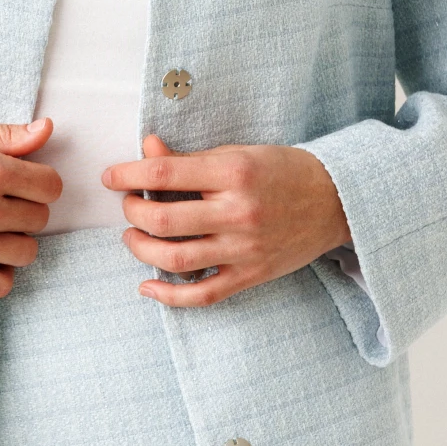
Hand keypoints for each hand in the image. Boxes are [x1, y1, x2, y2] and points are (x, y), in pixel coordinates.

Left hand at [100, 134, 350, 307]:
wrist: (336, 201)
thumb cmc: (283, 172)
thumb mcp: (237, 154)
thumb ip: (190, 159)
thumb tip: (146, 149)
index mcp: (234, 173)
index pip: (165, 172)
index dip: (128, 174)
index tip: (111, 176)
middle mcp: (238, 212)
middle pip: (163, 219)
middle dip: (133, 211)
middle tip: (129, 204)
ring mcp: (244, 249)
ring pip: (174, 259)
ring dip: (140, 249)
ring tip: (134, 236)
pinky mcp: (250, 275)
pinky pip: (202, 294)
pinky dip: (168, 296)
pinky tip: (147, 287)